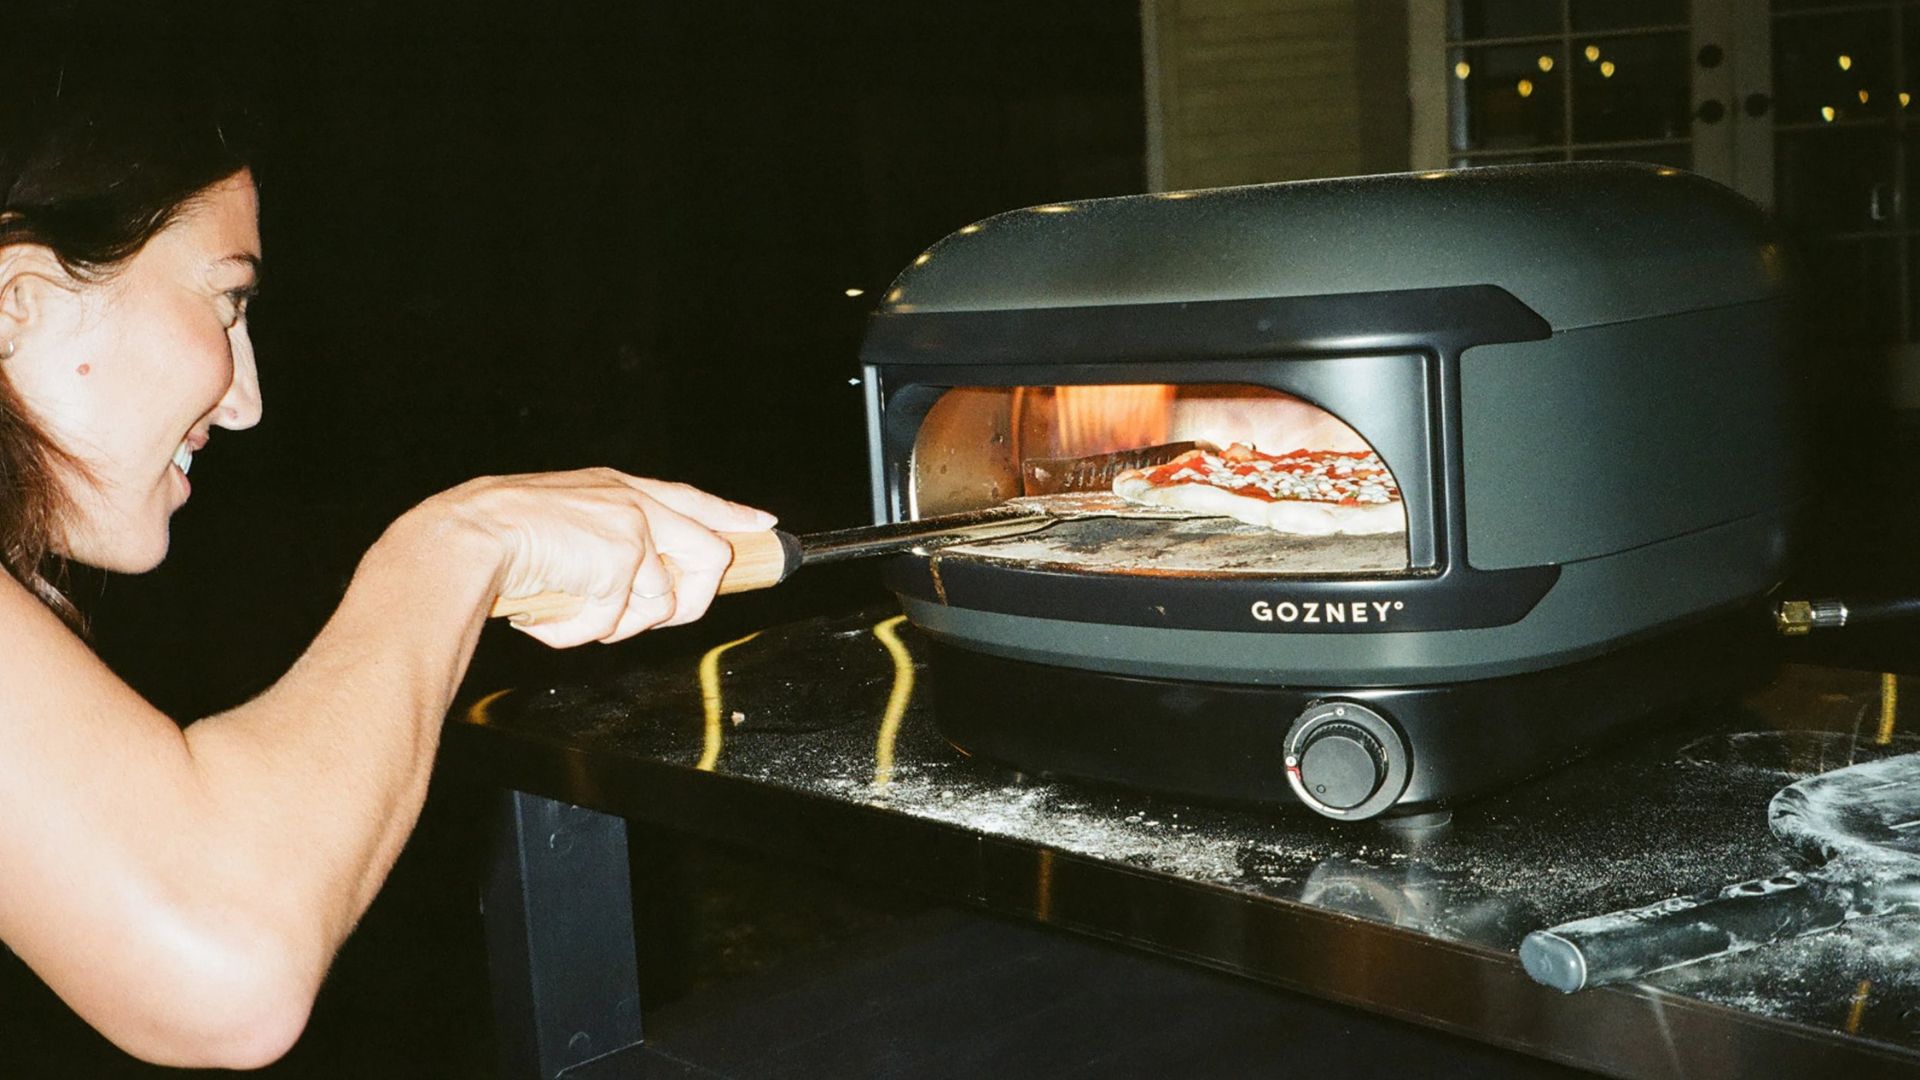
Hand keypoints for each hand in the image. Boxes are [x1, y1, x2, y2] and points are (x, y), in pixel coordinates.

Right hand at [416, 468, 776, 646]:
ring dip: (617, 623)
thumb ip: (605, 543)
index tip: (763, 525)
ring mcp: (634, 528)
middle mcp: (634, 502)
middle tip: (627, 615)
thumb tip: (640, 587)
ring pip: (665, 604)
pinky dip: (583, 630)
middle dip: (684, 604)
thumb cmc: (499, 538)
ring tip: (571, 608)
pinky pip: (622, 621)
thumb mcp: (563, 526)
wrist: (469, 538)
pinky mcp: (623, 558)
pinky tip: (552, 612)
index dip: (731, 516)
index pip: (692, 500)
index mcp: (618, 488)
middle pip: (710, 559)